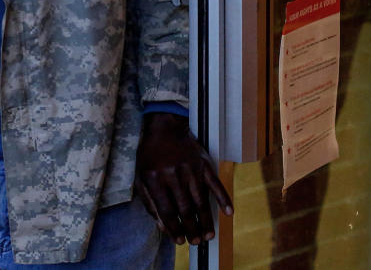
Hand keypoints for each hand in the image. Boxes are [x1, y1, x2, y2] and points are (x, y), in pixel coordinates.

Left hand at [134, 112, 232, 245]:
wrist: (165, 128)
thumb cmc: (150, 155)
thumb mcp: (141, 177)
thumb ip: (150, 203)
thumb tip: (163, 227)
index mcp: (155, 179)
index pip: (166, 211)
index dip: (174, 228)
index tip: (180, 241)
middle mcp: (173, 175)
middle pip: (185, 209)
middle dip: (191, 229)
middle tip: (196, 242)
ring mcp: (191, 169)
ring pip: (201, 201)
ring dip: (205, 221)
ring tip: (208, 235)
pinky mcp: (204, 164)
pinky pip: (216, 184)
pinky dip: (223, 199)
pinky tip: (228, 212)